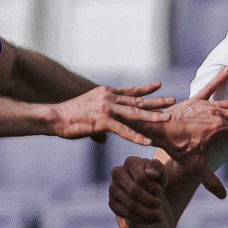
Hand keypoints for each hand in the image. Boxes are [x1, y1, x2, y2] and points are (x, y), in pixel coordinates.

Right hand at [48, 82, 172, 145]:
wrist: (54, 117)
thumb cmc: (68, 118)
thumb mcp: (88, 117)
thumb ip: (100, 127)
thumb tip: (104, 138)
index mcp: (106, 93)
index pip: (130, 91)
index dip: (146, 89)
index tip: (160, 85)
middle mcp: (109, 97)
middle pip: (138, 100)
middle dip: (157, 101)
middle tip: (174, 100)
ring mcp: (106, 108)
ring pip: (135, 113)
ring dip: (153, 117)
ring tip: (168, 118)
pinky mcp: (102, 121)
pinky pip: (123, 130)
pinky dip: (136, 136)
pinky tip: (148, 142)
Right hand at [109, 156, 174, 227]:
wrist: (148, 196)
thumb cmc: (155, 181)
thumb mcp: (161, 173)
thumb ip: (157, 168)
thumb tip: (150, 173)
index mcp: (131, 162)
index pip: (142, 179)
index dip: (154, 188)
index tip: (160, 190)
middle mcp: (117, 172)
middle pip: (134, 192)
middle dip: (151, 201)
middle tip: (159, 204)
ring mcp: (112, 188)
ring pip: (131, 205)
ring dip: (148, 212)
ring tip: (159, 215)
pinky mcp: (112, 203)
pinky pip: (126, 214)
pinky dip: (141, 219)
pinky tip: (151, 219)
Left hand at [152, 68, 227, 194]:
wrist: (156, 126)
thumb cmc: (175, 145)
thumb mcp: (194, 165)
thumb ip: (210, 180)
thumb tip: (223, 196)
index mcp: (220, 129)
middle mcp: (217, 114)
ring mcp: (207, 105)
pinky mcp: (196, 100)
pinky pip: (209, 88)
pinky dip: (218, 79)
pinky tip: (227, 70)